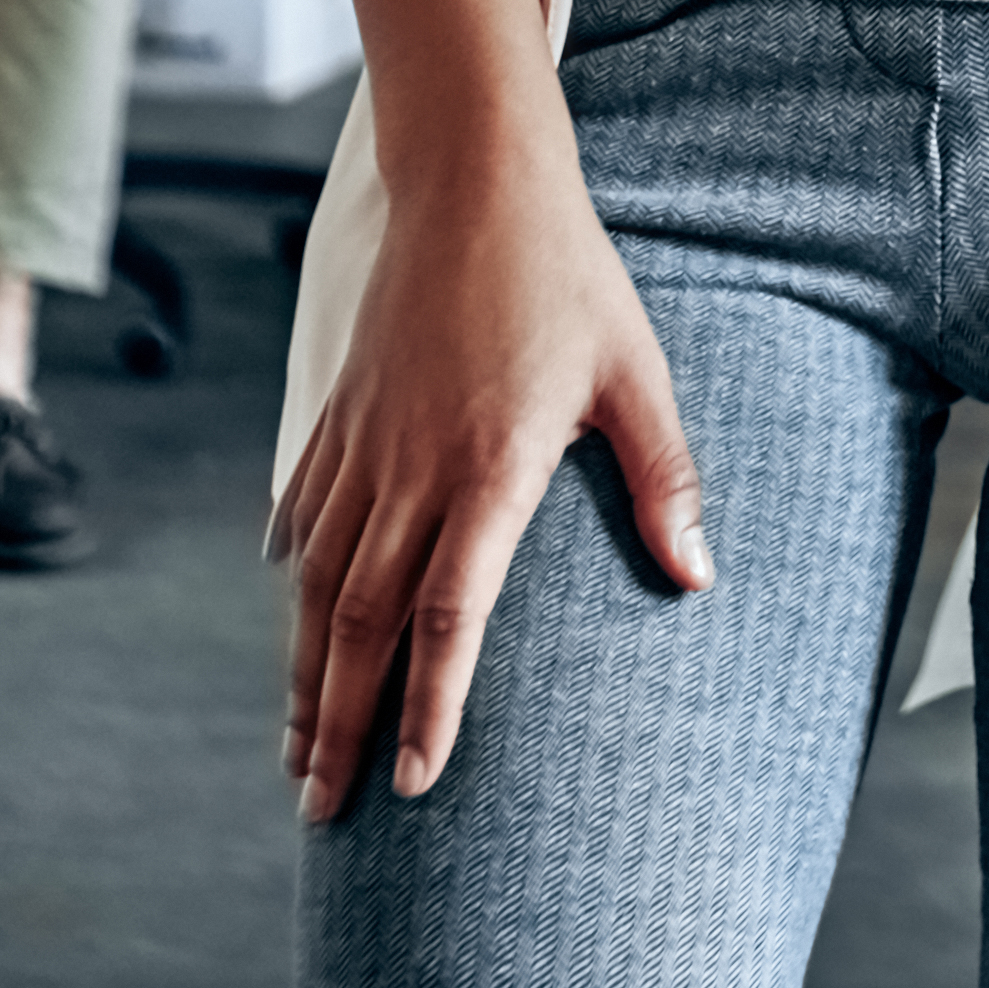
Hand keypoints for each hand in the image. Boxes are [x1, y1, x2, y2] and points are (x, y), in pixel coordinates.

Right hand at [285, 125, 708, 823]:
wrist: (474, 178)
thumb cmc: (568, 276)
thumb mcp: (635, 375)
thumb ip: (664, 479)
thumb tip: (698, 575)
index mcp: (490, 470)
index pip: (449, 618)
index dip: (429, 707)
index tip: (413, 784)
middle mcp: (412, 469)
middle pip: (358, 623)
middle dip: (337, 725)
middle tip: (322, 809)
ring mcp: (364, 440)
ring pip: (317, 581)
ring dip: (301, 672)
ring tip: (295, 748)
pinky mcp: (340, 409)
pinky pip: (305, 507)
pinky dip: (292, 572)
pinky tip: (290, 617)